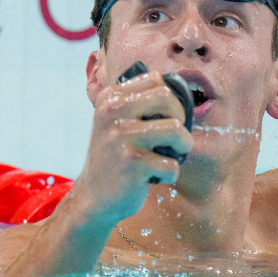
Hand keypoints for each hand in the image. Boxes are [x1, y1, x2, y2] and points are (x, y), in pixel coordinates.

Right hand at [71, 70, 192, 223]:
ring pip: (176, 130)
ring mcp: (121, 137)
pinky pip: (172, 164)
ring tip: (173, 155)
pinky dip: (171, 173)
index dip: (170, 99)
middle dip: (181, 118)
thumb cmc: (116, 157)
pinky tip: (156, 177)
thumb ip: (139, 103)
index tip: (167, 117)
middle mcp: (112, 113)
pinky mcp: (133, 163)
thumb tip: (180, 89)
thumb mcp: (116, 122)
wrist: (94, 196)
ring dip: (183, 146)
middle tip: (175, 137)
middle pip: (167, 98)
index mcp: (110, 98)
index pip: (155, 79)